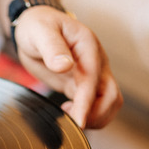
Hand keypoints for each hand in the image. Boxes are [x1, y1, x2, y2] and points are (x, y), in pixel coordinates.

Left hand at [13, 6, 122, 128]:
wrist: (36, 25)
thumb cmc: (38, 25)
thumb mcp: (40, 31)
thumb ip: (52, 48)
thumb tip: (64, 66)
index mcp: (88, 46)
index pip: (93, 81)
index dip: (87, 104)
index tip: (79, 122)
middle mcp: (96, 61)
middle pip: (111, 95)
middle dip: (97, 115)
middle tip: (73, 123)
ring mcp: (93, 74)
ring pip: (109, 102)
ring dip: (96, 118)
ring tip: (71, 119)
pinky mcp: (83, 84)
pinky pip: (96, 104)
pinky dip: (88, 115)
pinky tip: (68, 112)